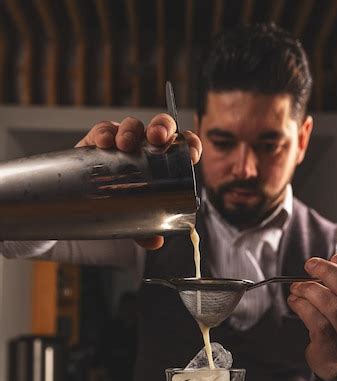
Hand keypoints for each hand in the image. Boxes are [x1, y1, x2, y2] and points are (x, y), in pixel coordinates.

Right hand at [75, 114, 201, 249]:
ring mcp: (122, 142)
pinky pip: (102, 131)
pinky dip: (104, 133)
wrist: (87, 205)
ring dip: (131, 131)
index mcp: (163, 161)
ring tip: (126, 144)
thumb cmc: (120, 206)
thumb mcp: (136, 221)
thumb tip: (155, 241)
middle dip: (161, 128)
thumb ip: (147, 231)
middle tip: (158, 139)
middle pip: (159, 128)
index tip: (191, 155)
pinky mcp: (97, 142)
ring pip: (132, 126)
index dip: (190, 144)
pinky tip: (105, 142)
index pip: (182, 145)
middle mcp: (145, 147)